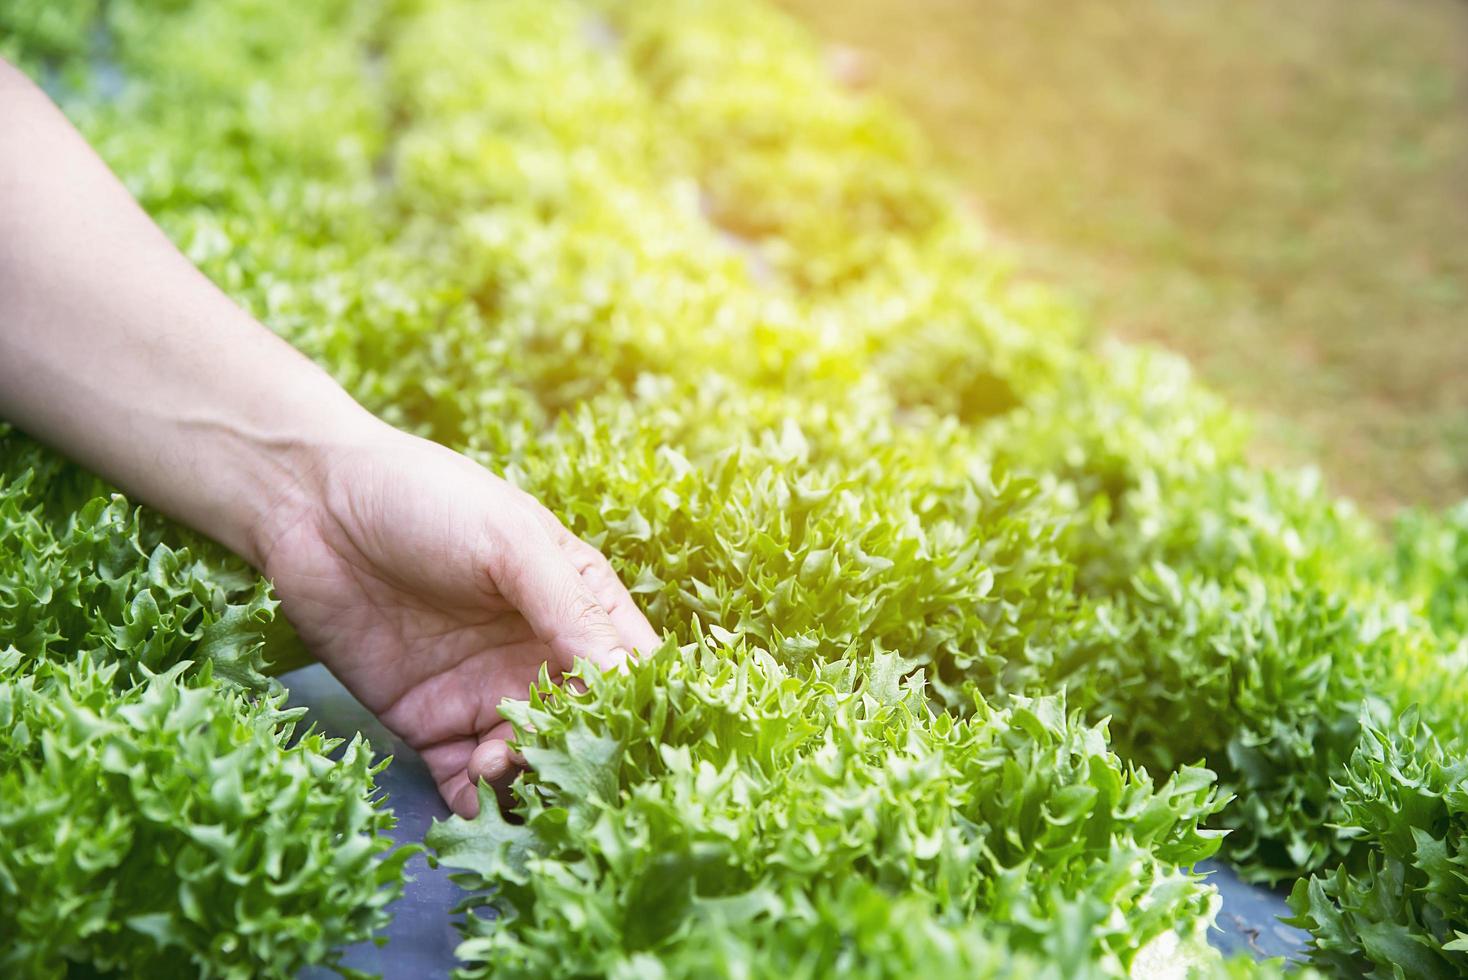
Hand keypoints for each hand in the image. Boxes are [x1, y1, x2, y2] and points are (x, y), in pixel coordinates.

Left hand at [257, 424, 658, 816]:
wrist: (311, 505)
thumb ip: (572, 610)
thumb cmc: (427, 500)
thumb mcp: (512, 543)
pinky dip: (477, 799)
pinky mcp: (430, 724)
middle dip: (579, 750)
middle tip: (559, 757)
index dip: (639, 702)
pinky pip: (466, 780)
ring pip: (530, 759)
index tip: (636, 732)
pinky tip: (474, 791)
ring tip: (498, 760)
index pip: (630, 665)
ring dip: (527, 775)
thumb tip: (629, 677)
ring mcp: (485, 692)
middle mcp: (539, 654)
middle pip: (584, 725)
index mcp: (576, 602)